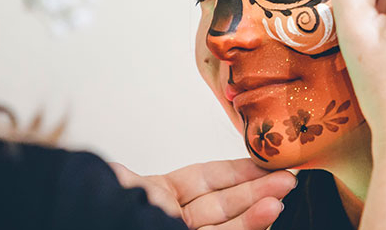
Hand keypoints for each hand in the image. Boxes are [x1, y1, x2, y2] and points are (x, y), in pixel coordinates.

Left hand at [110, 159, 295, 229]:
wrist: (97, 225)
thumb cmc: (105, 215)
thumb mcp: (116, 190)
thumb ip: (126, 179)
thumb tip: (114, 168)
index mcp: (158, 197)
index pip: (205, 180)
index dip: (236, 171)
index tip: (264, 163)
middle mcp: (174, 219)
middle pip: (224, 202)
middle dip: (257, 189)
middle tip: (288, 177)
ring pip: (228, 225)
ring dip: (258, 210)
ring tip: (284, 194)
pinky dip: (247, 228)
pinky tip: (267, 214)